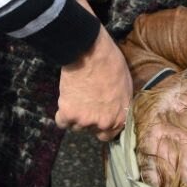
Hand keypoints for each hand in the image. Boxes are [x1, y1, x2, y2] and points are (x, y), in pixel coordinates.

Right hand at [55, 0, 132, 141]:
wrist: (90, 52)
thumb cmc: (110, 62)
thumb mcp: (125, 86)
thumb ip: (119, 104)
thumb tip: (114, 109)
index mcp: (120, 116)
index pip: (110, 134)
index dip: (102, 125)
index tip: (96, 117)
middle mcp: (104, 123)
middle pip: (92, 131)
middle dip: (88, 120)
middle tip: (85, 103)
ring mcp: (86, 120)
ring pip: (76, 126)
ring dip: (75, 115)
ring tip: (76, 96)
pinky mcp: (69, 114)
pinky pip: (61, 122)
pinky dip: (62, 113)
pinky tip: (66, 99)